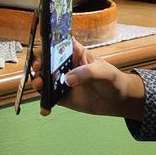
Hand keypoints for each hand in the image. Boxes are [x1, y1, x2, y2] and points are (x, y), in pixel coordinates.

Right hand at [30, 41, 144, 119]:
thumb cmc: (112, 79)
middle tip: (38, 68)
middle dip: (37, 63)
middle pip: (44, 61)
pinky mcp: (61, 96)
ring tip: (39, 85)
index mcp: (73, 54)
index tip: (43, 51)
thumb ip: (86, 73)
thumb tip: (67, 79)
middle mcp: (63, 66)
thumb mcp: (103, 72)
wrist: (118, 100)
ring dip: (37, 81)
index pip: (56, 44)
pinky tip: (45, 109)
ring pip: (42, 79)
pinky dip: (44, 103)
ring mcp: (60, 81)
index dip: (47, 45)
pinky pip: (48, 98)